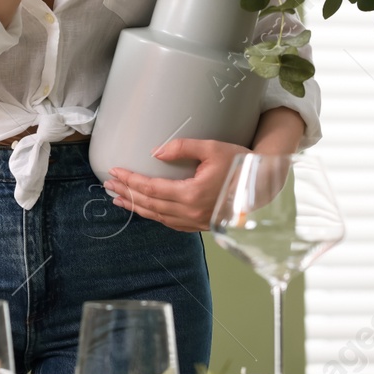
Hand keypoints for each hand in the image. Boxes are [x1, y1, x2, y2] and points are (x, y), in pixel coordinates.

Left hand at [105, 138, 246, 232]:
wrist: (264, 186)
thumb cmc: (240, 165)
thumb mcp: (212, 148)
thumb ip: (182, 148)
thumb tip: (156, 152)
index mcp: (191, 194)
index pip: (151, 188)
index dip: (130, 180)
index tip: (115, 172)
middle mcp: (191, 212)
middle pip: (150, 204)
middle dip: (127, 194)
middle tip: (109, 185)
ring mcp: (196, 221)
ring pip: (158, 217)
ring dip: (137, 207)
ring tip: (119, 199)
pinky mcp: (201, 225)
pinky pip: (171, 223)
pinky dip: (154, 216)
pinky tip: (146, 210)